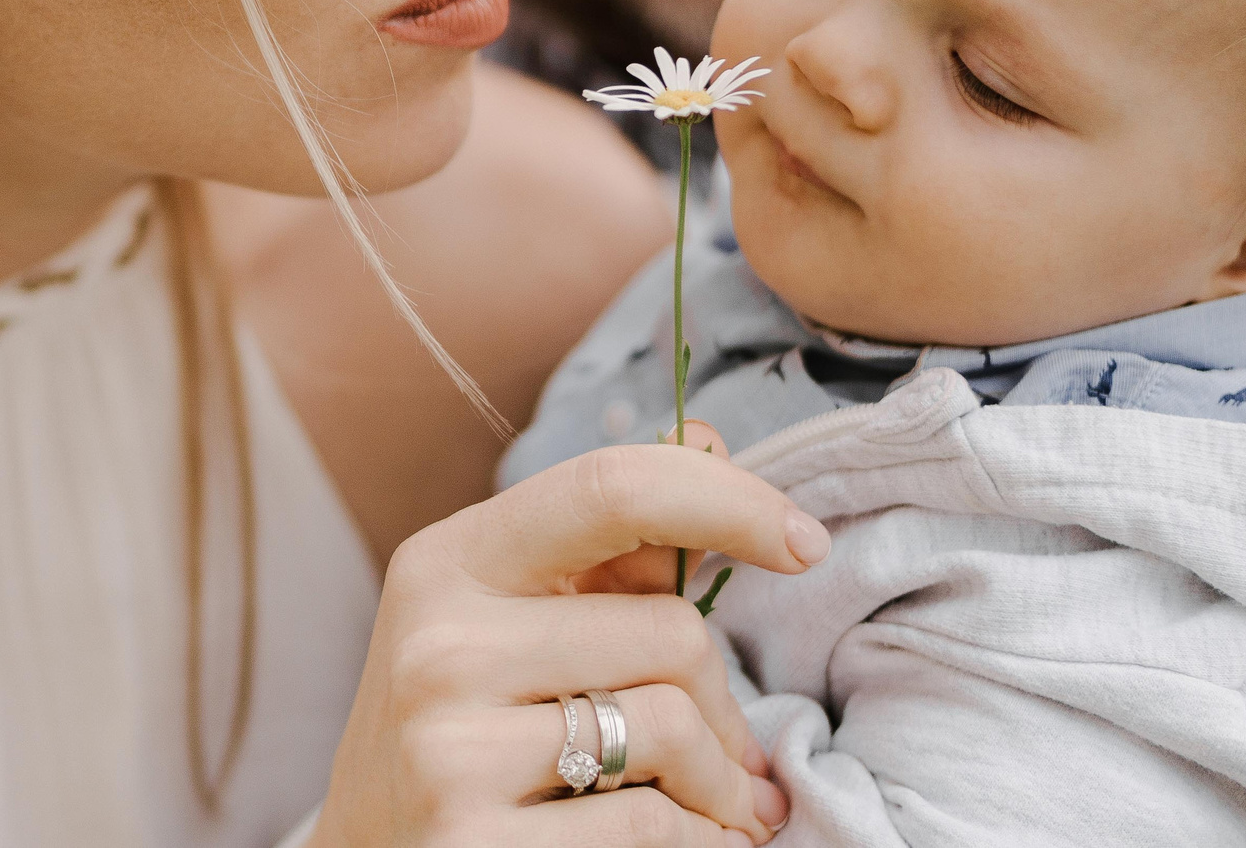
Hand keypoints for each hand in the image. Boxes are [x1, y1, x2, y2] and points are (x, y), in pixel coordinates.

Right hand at [311, 435, 827, 847]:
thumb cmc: (472, 728)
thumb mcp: (512, 619)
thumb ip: (611, 543)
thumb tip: (707, 438)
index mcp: (448, 561)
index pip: (611, 487)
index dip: (729, 501)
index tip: (807, 543)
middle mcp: (438, 645)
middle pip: (670, 632)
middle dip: (726, 700)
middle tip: (736, 755)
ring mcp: (447, 751)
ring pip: (672, 729)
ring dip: (723, 782)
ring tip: (719, 807)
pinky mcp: (472, 845)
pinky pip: (653, 828)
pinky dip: (698, 842)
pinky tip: (686, 844)